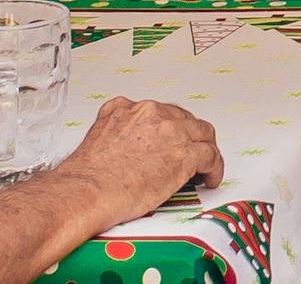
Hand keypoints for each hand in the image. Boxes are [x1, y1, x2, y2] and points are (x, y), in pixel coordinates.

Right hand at [57, 97, 222, 222]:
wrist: (86, 192)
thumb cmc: (86, 178)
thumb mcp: (98, 140)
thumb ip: (116, 135)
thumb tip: (125, 151)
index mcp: (126, 108)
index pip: (160, 113)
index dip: (171, 129)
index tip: (172, 141)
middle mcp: (151, 113)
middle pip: (184, 120)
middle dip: (189, 137)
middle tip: (191, 153)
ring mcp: (170, 131)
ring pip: (202, 134)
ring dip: (205, 150)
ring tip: (204, 167)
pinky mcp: (184, 154)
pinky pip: (210, 156)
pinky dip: (214, 168)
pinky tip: (209, 178)